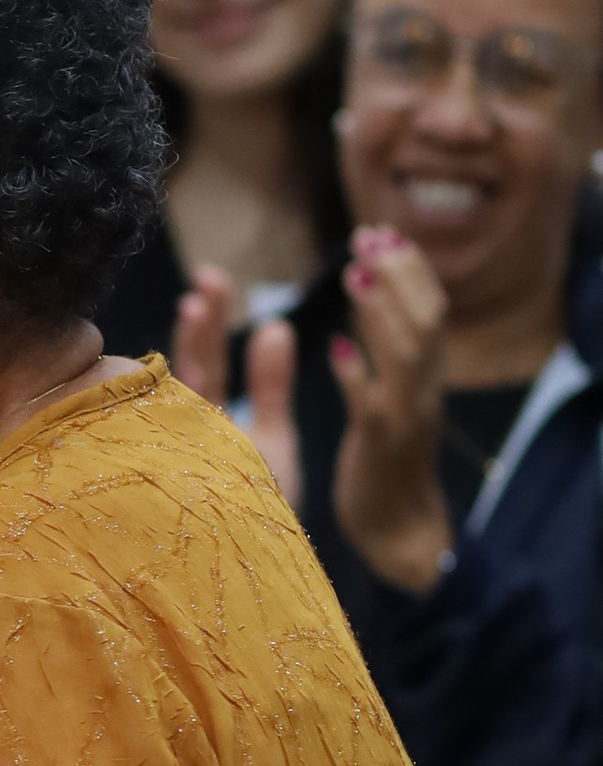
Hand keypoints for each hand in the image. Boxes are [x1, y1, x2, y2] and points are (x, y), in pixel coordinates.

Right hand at [173, 266, 302, 512]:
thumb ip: (271, 387)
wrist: (255, 588)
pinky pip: (168, 434)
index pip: (200, 365)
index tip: (213, 284)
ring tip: (200, 304)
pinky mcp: (170, 485)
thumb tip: (276, 327)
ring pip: (173, 396)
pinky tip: (178, 359)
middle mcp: (178, 441)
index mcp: (202, 429)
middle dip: (198, 325)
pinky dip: (175, 400)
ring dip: (191, 350)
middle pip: (185, 372)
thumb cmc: (262, 517)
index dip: (206, 325)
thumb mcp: (273, 442)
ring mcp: (170, 461)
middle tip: (206, 280)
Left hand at [334, 228, 452, 588]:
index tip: (382, 233)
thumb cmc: (385, 466)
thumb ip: (379, 365)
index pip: (428, 310)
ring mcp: (405, 417)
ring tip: (354, 273)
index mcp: (424, 379)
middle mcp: (423, 391)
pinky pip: (372, 404)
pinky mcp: (379, 446)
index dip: (409, 270)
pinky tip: (336, 346)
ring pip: (407, 353)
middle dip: (400, 275)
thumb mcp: (388, 405)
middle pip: (425, 320)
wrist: (400, 532)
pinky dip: (357, 373)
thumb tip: (358, 325)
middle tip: (368, 238)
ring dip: (382, 310)